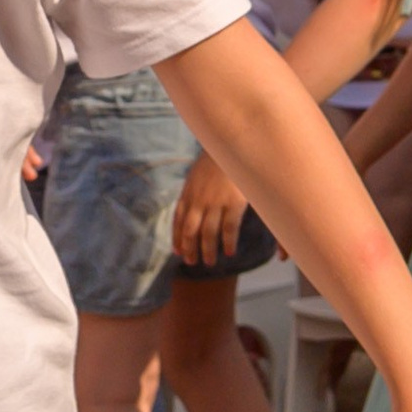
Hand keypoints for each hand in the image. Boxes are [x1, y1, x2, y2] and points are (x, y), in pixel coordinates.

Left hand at [172, 151, 253, 267]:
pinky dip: (228, 243)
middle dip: (190, 249)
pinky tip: (229, 252)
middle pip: (191, 232)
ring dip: (207, 251)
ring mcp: (216, 204)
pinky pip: (229, 229)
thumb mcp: (195, 177)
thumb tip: (186, 209)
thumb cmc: (213, 163)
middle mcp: (198, 202)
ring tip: (209, 263)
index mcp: (188, 195)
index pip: (178, 222)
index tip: (178, 252)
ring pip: (208, 234)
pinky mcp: (233, 204)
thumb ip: (191, 194)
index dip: (178, 239)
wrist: (230, 148)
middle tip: (192, 263)